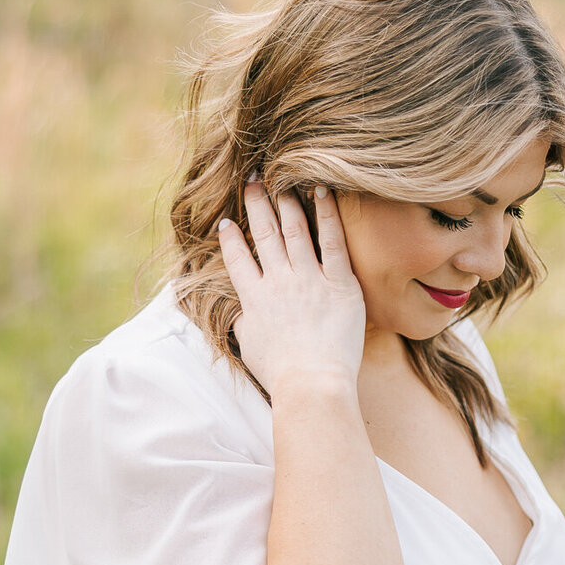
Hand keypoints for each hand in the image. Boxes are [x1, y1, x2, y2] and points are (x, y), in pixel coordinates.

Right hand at [219, 177, 366, 396]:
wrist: (311, 384)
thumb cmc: (281, 375)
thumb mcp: (250, 348)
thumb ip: (244, 324)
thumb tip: (242, 314)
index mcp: (254, 299)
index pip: (237, 260)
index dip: (230, 239)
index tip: (226, 222)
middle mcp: (278, 282)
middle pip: (264, 235)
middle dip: (256, 205)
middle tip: (252, 180)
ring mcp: (308, 280)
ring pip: (294, 231)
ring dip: (286, 201)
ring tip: (282, 180)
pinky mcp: (339, 284)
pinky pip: (332, 241)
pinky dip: (326, 214)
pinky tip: (322, 191)